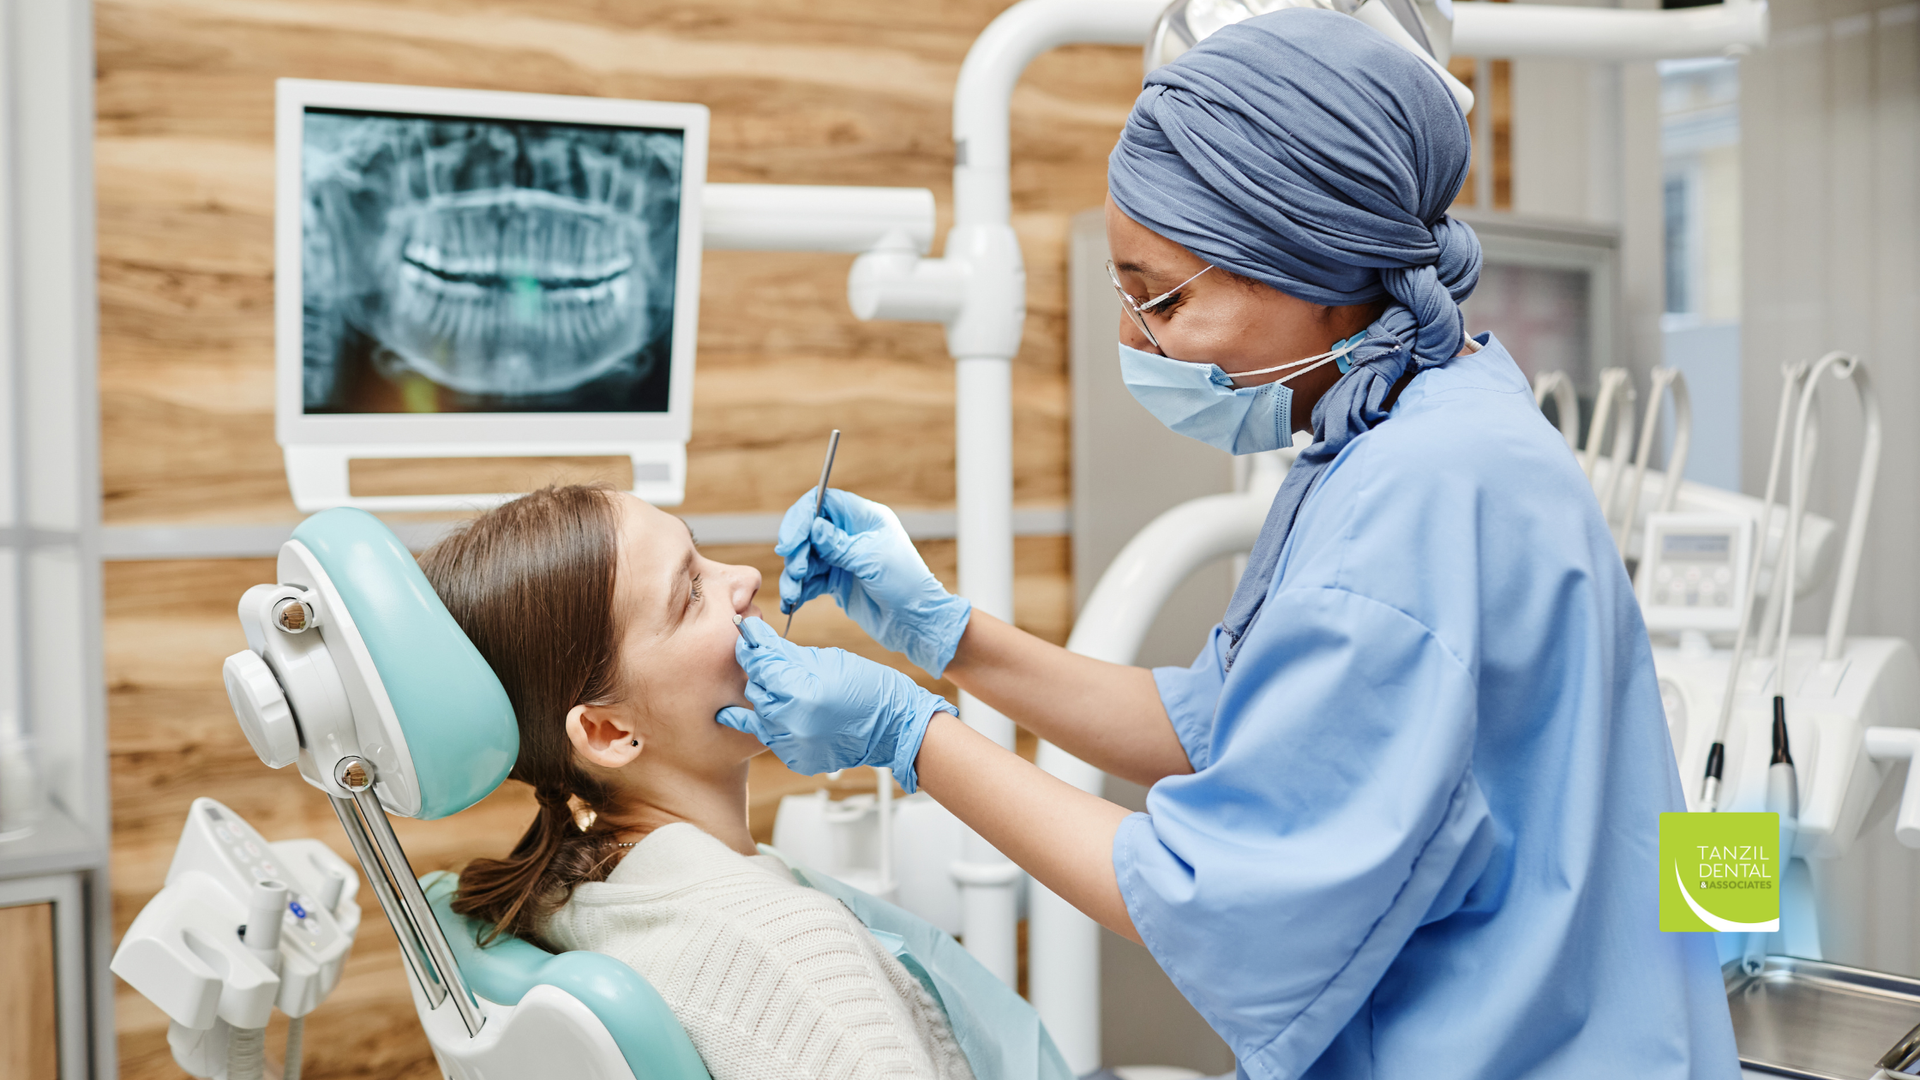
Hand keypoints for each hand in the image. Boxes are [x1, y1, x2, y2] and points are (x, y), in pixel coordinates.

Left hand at [715, 617, 955, 790]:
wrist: (893, 727)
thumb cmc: (868, 687)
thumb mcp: (826, 660)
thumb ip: (786, 653)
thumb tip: (757, 638)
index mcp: (800, 693)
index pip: (759, 665)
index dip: (752, 648)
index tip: (749, 637)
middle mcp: (791, 724)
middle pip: (755, 691)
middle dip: (760, 673)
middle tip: (769, 660)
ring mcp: (792, 746)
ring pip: (759, 715)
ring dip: (768, 698)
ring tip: (785, 687)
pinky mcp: (796, 759)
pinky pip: (771, 736)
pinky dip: (775, 722)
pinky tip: (786, 711)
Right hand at [775, 488, 972, 676]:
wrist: (916, 622)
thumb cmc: (906, 585)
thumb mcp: (872, 561)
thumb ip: (839, 545)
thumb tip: (813, 526)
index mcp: (864, 518)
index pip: (824, 503)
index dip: (802, 518)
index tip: (789, 542)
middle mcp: (850, 534)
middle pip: (809, 531)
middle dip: (797, 551)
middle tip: (797, 571)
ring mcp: (841, 558)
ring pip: (805, 558)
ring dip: (794, 576)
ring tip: (792, 595)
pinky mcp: (836, 581)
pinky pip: (809, 581)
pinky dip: (798, 591)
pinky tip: (790, 604)